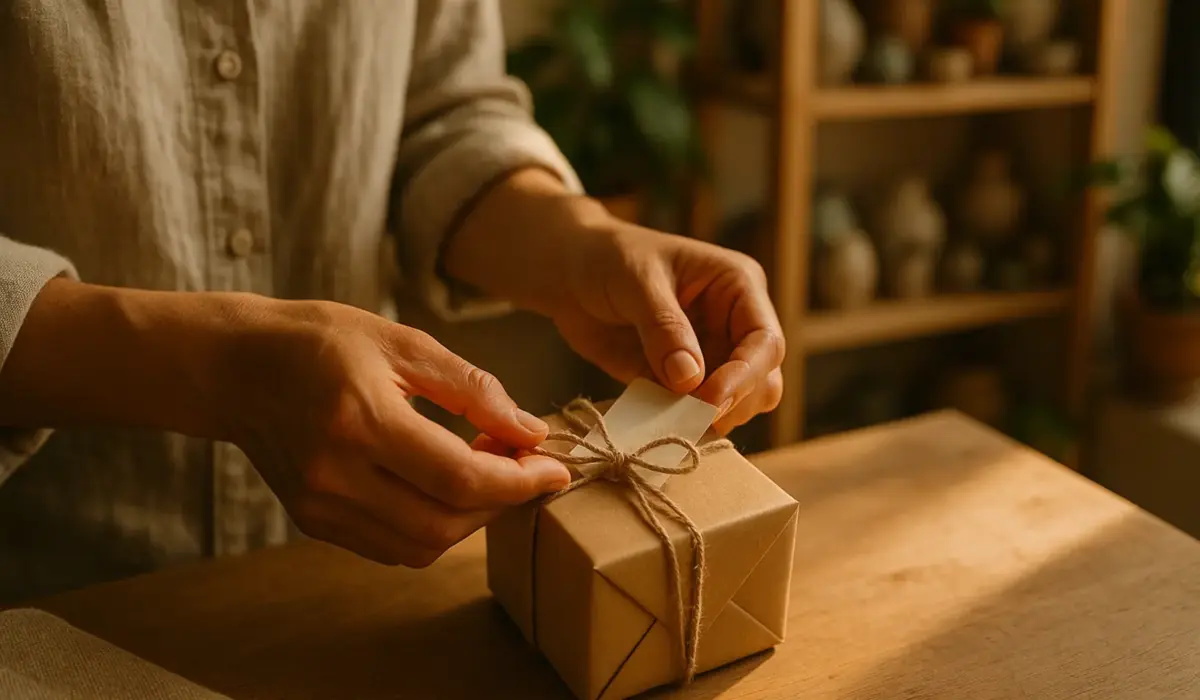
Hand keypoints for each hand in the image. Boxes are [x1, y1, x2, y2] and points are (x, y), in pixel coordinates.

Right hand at [223, 298, 569, 566]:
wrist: (233, 366)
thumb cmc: (319, 341)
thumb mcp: (402, 342)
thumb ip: (472, 388)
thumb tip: (530, 431)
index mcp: (360, 420)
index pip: (461, 478)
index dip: (520, 481)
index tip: (555, 467)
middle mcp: (336, 474)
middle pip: (446, 522)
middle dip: (502, 501)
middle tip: (524, 464)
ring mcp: (319, 506)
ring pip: (423, 544)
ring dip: (471, 518)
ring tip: (487, 472)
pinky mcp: (313, 521)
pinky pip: (393, 546)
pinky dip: (434, 526)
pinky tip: (447, 488)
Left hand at [551, 222, 785, 433]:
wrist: (569, 274)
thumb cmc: (608, 259)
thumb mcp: (636, 282)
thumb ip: (664, 328)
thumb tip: (690, 379)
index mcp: (738, 287)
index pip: (764, 341)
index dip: (744, 375)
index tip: (709, 401)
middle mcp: (734, 324)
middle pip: (762, 380)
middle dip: (734, 403)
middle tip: (691, 418)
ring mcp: (711, 356)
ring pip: (738, 404)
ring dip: (711, 419)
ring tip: (671, 421)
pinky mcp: (682, 382)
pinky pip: (694, 414)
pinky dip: (681, 425)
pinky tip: (656, 424)